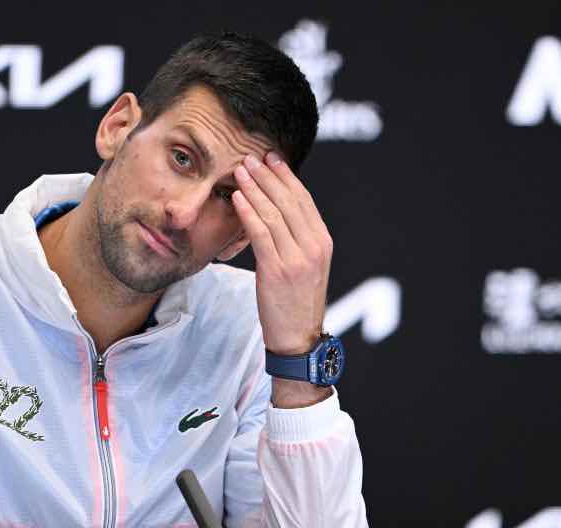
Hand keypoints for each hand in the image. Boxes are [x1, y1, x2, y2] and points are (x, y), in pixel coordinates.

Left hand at [232, 151, 331, 356]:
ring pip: (274, 213)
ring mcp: (297, 259)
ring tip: (240, 171)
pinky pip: (261, 233)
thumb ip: (297, 239)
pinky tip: (237, 197)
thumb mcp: (306, 266)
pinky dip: (248, 212)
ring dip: (255, 188)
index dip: (287, 176)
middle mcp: (314, 247)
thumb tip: (278, 211)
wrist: (297, 337)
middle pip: (290, 201)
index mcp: (323, 242)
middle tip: (251, 157)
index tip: (272, 158)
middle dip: (269, 176)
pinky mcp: (277, 270)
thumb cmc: (295, 302)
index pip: (304, 200)